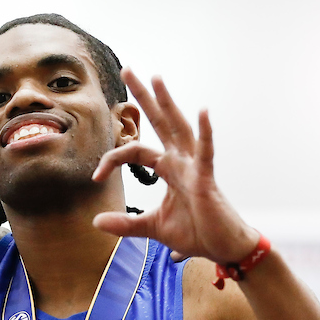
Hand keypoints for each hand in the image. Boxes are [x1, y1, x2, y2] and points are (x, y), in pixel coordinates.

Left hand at [91, 68, 257, 263]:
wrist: (224, 249)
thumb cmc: (196, 233)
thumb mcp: (152, 228)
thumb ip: (125, 224)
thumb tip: (96, 221)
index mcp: (168, 169)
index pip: (134, 151)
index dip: (111, 159)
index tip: (94, 178)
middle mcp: (181, 161)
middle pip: (159, 122)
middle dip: (143, 97)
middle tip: (126, 69)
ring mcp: (195, 167)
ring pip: (179, 128)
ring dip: (168, 103)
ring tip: (157, 77)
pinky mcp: (207, 179)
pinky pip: (206, 152)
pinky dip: (206, 132)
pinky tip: (203, 111)